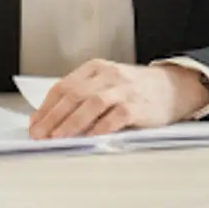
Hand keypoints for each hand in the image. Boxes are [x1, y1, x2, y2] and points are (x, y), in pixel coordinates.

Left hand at [28, 58, 208, 138]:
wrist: (173, 87)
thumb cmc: (136, 90)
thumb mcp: (108, 84)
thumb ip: (83, 97)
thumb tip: (51, 120)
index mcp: (96, 68)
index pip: (64, 86)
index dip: (46, 107)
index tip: (35, 124)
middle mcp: (109, 75)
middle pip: (73, 94)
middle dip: (53, 117)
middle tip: (39, 135)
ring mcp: (124, 89)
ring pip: (91, 104)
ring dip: (71, 123)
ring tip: (57, 138)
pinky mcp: (138, 106)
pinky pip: (115, 117)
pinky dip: (99, 128)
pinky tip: (88, 139)